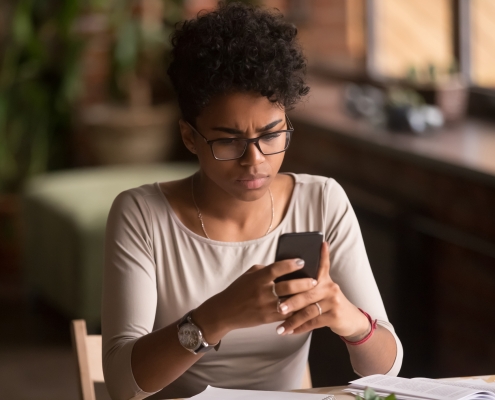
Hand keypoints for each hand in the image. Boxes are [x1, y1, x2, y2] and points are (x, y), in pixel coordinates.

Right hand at [193, 259, 316, 342]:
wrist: (225, 311)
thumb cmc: (238, 290)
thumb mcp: (249, 275)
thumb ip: (265, 270)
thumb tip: (284, 266)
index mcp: (258, 278)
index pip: (277, 268)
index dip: (290, 264)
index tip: (302, 261)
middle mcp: (262, 292)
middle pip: (288, 286)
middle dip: (304, 283)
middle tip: (315, 280)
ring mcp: (266, 306)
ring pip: (290, 302)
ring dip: (303, 298)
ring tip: (314, 294)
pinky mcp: (267, 318)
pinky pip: (286, 315)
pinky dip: (296, 311)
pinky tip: (306, 308)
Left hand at [275, 242, 369, 338]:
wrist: (350, 319)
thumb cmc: (329, 303)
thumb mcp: (323, 290)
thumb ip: (309, 284)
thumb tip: (286, 277)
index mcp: (325, 279)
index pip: (322, 264)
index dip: (322, 254)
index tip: (320, 243)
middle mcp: (330, 287)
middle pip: (307, 293)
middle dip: (291, 302)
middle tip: (277, 307)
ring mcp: (333, 301)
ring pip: (308, 311)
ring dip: (292, 320)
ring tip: (280, 327)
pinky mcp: (335, 316)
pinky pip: (313, 322)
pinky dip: (300, 328)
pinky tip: (290, 332)